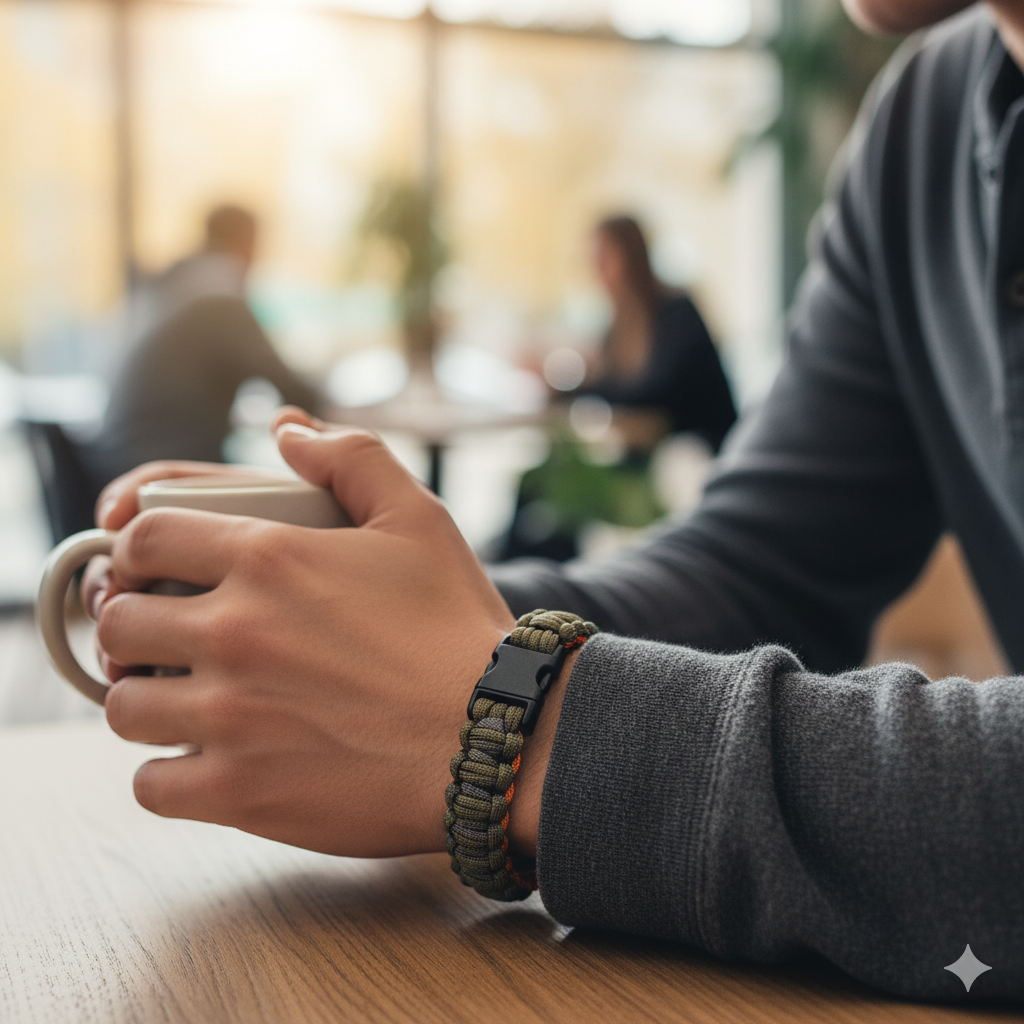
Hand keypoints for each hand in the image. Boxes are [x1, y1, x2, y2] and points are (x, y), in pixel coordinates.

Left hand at [88, 411, 523, 857]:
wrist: (496, 735)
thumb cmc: (458, 627)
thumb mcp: (419, 519)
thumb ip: (351, 457)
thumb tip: (287, 431)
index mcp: (266, 557)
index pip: (143, 536)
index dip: (139, 549)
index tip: (156, 570)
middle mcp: (232, 632)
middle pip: (119, 622)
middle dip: (138, 625)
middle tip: (174, 639)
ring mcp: (229, 717)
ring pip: (124, 705)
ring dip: (147, 698)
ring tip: (187, 701)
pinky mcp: (239, 793)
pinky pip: (151, 785)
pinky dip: (168, 773)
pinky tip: (207, 760)